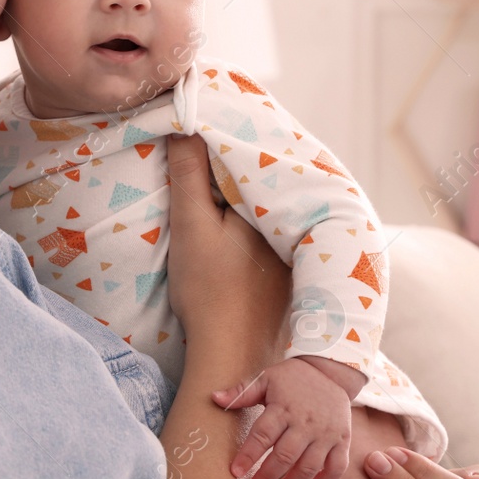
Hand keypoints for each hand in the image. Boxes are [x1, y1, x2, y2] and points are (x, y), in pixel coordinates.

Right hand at [165, 134, 289, 370]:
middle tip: (204, 147)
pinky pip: (272, 232)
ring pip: (266, 208)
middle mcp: (292, 224)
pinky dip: (255, 222)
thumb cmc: (209, 290)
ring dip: (247, 194)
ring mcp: (294, 251)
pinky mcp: (288, 273)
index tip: (200, 125)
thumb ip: (188, 174)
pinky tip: (237, 227)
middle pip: (260, 182)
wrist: (230, 355)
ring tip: (216, 179)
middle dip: (238, 166)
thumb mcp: (192, 225)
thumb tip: (185, 123)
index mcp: (270, 205)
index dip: (223, 142)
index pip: (248, 159)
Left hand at [213, 357, 352, 478]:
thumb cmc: (293, 377)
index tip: (236, 471)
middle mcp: (306, 422)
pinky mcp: (342, 439)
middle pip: (285, 456)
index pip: (262, 435)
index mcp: (283, 407)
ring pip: (310, 466)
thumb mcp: (266, 378)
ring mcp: (326, 432)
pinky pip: (337, 466)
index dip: (248, 455)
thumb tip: (214, 398)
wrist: (331, 370)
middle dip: (266, 476)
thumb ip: (242, 392)